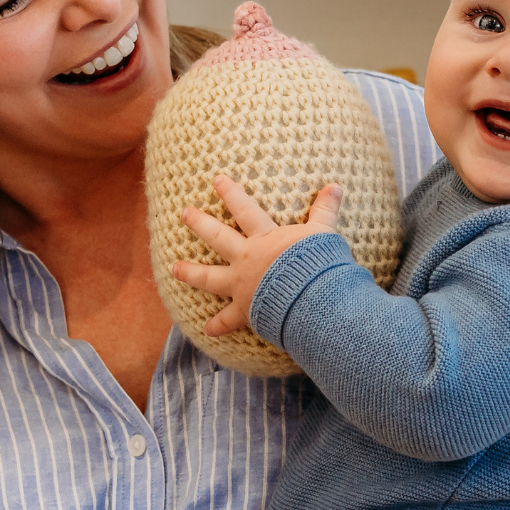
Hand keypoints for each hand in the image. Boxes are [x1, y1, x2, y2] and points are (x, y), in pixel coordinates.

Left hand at [172, 174, 343, 337]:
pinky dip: (218, 325)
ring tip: (174, 268)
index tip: (216, 180)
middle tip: (184, 213)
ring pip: (210, 277)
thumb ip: (325, 210)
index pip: (244, 209)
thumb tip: (335, 186)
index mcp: (264, 239)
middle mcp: (247, 259)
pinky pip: (229, 320)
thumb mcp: (323, 233)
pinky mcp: (246, 310)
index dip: (230, 193)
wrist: (309, 299)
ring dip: (191, 273)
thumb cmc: (316, 264)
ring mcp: (242, 285)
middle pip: (218, 238)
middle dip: (200, 223)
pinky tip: (207, 330)